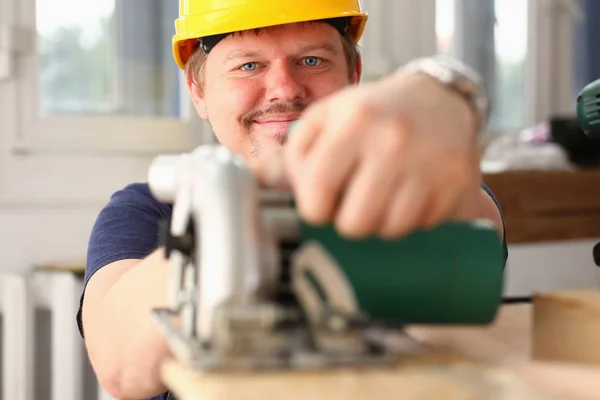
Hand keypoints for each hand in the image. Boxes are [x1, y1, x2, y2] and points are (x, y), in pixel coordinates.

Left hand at [253, 72, 483, 238]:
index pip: (316, 192)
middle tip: (353, 204)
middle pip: (353, 222)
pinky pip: (421, 228)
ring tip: (381, 198)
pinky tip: (408, 198)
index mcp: (351, 121)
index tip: (321, 203)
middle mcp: (391, 140)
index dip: (314, 208)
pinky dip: (410, 222)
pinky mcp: (455, 182)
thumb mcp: (328, 119)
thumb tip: (258, 183)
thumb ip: (294, 153)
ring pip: (388, 230)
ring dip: (379, 224)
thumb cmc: (374, 113)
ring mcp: (427, 162)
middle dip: (347, 221)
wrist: (439, 99)